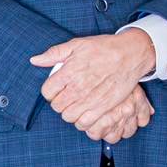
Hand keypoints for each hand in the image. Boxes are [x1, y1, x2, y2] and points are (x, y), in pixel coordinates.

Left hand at [30, 32, 155, 131]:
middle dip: (60, 102)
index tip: (58, 88)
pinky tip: (86, 113)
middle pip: (57, 106)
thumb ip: (54, 53)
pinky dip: (82, 121)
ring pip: (68, 116)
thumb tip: (34, 60)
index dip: (51, 91)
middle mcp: (77, 87)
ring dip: (71, 112)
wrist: (131, 53)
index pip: (47, 92)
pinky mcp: (103, 106)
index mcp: (68, 72)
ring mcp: (90, 99)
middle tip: (69, 97)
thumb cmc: (104, 48)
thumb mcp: (78, 44)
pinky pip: (84, 123)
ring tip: (77, 105)